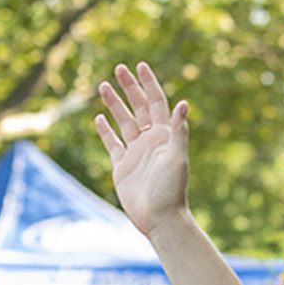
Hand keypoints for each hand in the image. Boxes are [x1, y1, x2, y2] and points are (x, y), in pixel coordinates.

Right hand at [95, 62, 191, 236]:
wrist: (160, 219)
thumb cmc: (172, 189)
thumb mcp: (177, 158)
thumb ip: (179, 131)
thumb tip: (184, 103)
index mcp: (165, 135)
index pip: (156, 102)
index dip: (148, 83)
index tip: (140, 65)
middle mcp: (151, 140)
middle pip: (139, 107)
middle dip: (129, 87)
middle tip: (118, 68)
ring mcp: (136, 152)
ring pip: (123, 121)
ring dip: (114, 104)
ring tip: (103, 86)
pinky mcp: (122, 166)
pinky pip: (112, 143)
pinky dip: (105, 130)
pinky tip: (99, 118)